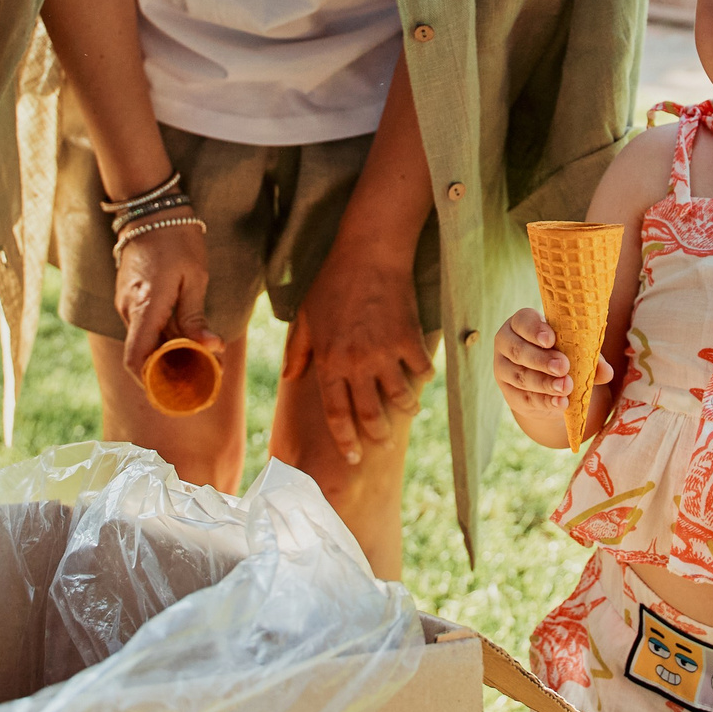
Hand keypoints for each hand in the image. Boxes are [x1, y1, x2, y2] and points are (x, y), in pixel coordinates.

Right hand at [114, 219, 214, 377]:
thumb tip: (210, 348)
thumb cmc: (177, 241)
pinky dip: (161, 338)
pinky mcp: (129, 297)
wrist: (152, 211)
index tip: (172, 393)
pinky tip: (185, 338)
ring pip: (143, 342)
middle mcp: (129, 309)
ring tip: (201, 357)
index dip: (149, 382)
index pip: (135, 359)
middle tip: (201, 377)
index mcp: (145, 306)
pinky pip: (143, 327)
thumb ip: (195, 316)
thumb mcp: (194, 278)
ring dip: (167, 354)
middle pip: (141, 355)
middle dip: (168, 371)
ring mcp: (126, 303)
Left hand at [281, 243, 432, 465]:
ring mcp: (385, 352)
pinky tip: (422, 378)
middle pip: (370, 415)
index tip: (352, 458)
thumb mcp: (306, 315)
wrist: (369, 254)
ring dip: (405, 410)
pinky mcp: (409, 339)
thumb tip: (289, 378)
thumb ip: (297, 350)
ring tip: (408, 412)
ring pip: (400, 398)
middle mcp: (356, 363)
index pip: (336, 414)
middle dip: (377, 436)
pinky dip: (423, 378)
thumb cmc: (333, 282)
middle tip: (382, 443)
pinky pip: (422, 371)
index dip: (345, 441)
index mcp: (329, 361)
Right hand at [493, 308, 611, 437]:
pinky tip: (560, 403)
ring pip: (520, 377)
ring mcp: (504, 370)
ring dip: (544, 383)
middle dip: (541, 360)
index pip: (522, 322)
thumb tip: (606, 371)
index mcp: (521, 324)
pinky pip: (525, 398)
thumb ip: (589, 357)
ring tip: (565, 387)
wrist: (547, 386)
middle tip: (563, 367)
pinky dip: (544, 401)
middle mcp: (507, 344)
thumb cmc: (561, 355)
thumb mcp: (576, 351)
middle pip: (518, 351)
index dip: (534, 330)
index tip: (551, 339)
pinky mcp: (510, 395)